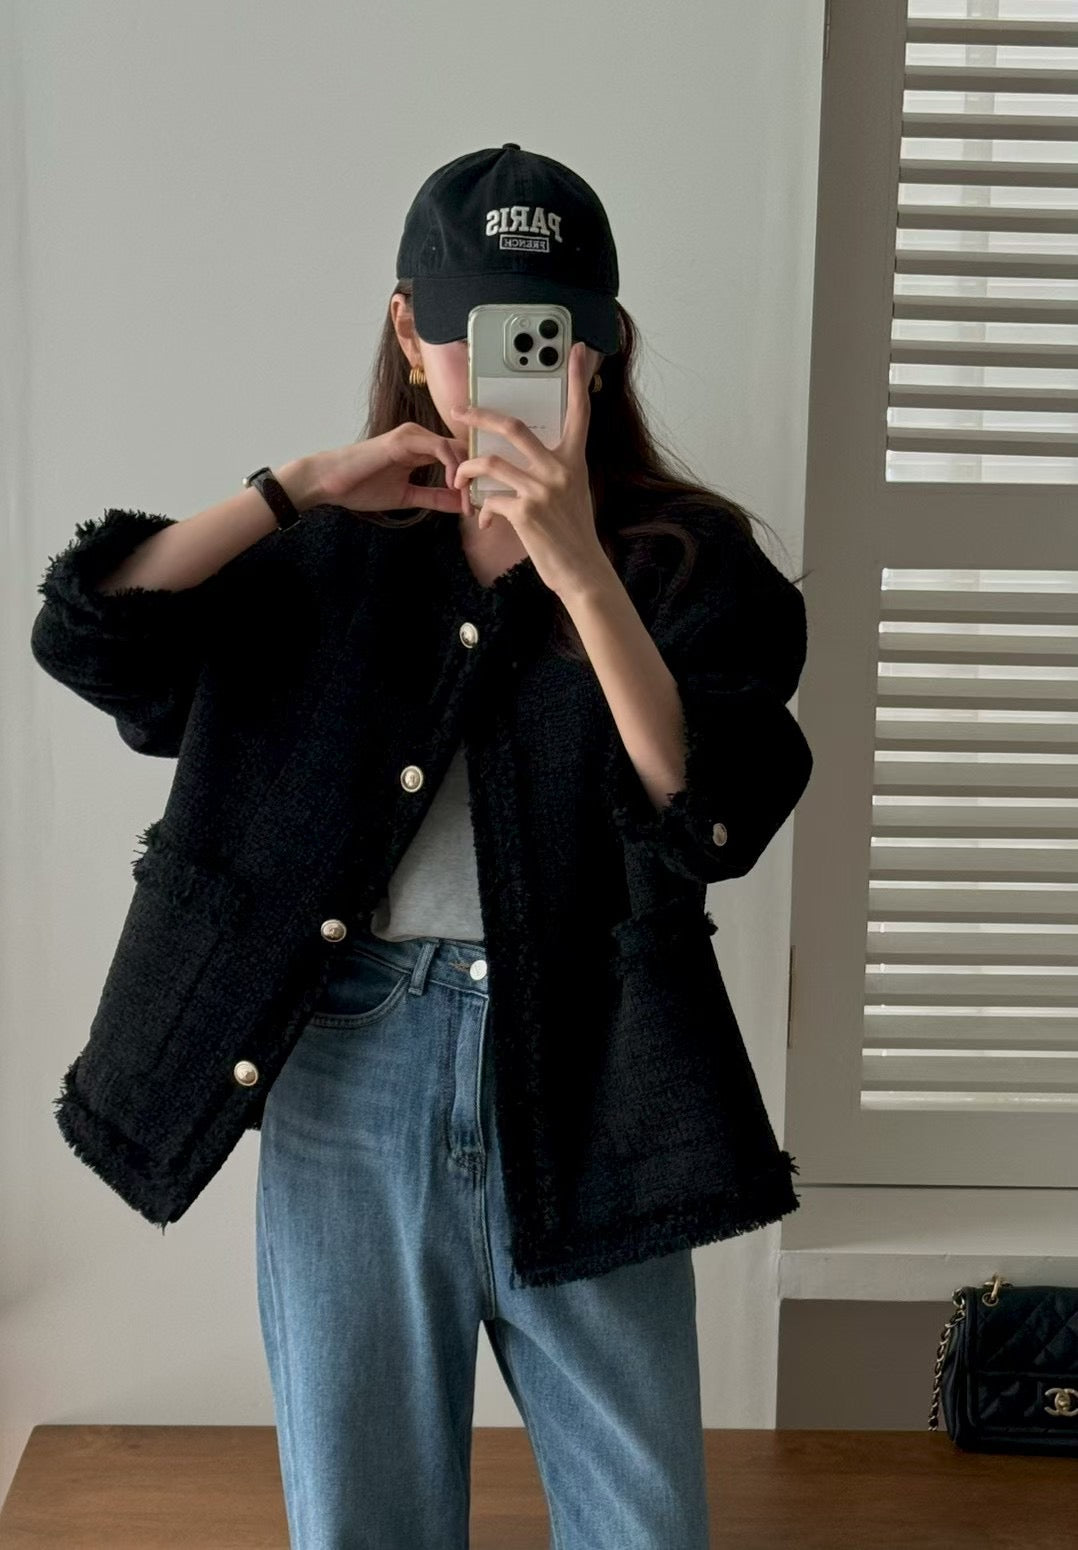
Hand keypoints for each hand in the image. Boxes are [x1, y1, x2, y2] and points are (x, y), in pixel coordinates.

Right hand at [310, 423, 468, 514]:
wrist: (330, 482)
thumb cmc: (361, 487)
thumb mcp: (407, 496)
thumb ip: (435, 498)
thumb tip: (462, 505)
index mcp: (422, 449)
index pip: (459, 457)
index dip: (472, 479)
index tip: (476, 505)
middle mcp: (421, 437)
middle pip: (463, 450)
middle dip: (475, 476)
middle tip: (479, 503)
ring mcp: (414, 435)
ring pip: (456, 448)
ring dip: (467, 475)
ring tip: (468, 500)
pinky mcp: (405, 439)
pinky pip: (440, 448)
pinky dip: (453, 467)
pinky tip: (454, 486)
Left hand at [448, 341, 608, 597]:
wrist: (581, 571)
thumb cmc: (574, 535)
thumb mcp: (573, 494)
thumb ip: (553, 472)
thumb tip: (523, 463)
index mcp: (574, 460)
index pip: (579, 412)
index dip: (577, 378)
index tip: (576, 349)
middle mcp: (560, 469)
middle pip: (513, 427)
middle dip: (481, 415)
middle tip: (461, 411)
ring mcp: (542, 489)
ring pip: (490, 463)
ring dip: (467, 470)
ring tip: (460, 478)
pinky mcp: (525, 512)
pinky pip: (490, 501)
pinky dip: (483, 510)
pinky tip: (487, 522)